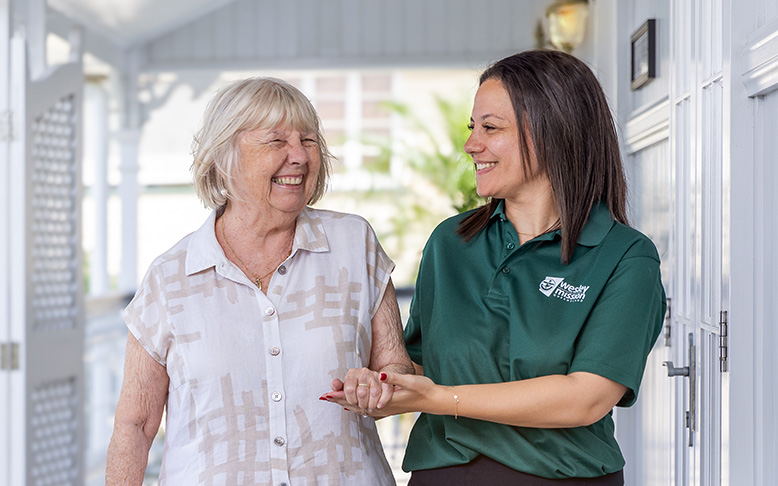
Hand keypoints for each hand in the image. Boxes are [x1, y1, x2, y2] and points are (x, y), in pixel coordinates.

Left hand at [322, 370, 438, 416]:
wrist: (433, 400)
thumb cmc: (423, 389)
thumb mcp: (410, 381)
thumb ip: (394, 378)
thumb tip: (380, 375)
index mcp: (382, 401)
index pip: (357, 400)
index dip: (341, 396)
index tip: (326, 394)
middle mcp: (380, 408)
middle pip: (354, 405)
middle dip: (338, 400)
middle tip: (323, 396)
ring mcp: (383, 410)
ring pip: (359, 408)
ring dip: (345, 403)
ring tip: (332, 399)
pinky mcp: (386, 408)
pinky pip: (365, 409)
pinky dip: (355, 406)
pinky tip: (351, 406)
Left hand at [325, 367, 392, 413]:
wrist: (376, 387)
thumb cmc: (358, 391)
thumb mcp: (347, 392)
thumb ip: (337, 393)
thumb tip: (324, 396)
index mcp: (352, 373)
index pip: (348, 389)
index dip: (350, 399)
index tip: (353, 402)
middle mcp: (364, 372)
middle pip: (362, 393)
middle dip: (361, 404)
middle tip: (362, 406)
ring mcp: (376, 376)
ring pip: (374, 393)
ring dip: (372, 404)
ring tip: (370, 407)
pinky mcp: (386, 381)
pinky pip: (386, 392)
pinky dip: (383, 401)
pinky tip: (379, 406)